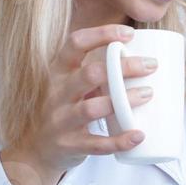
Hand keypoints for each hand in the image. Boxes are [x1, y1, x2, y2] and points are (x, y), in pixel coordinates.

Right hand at [1, 24, 156, 184]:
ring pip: (93, 108)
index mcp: (57, 72)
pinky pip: (97, 144)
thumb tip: (138, 57)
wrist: (33, 151)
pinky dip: (120, 141)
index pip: (75, 44)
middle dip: (123, 67)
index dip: (102, 35)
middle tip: (151, 65)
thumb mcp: (67, 85)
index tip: (129, 33)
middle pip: (91, 73)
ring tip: (148, 93)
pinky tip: (139, 135)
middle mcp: (56, 93)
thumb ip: (93, 72)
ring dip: (124, 101)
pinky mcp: (70, 145)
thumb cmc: (61, 110)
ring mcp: (62, 120)